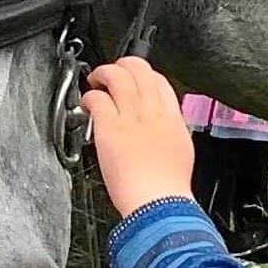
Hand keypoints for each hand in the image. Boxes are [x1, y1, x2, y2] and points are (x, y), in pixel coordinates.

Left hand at [82, 59, 198, 215]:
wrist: (159, 202)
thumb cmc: (167, 187)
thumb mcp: (180, 150)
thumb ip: (169, 132)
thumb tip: (161, 129)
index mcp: (172, 117)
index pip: (159, 80)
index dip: (143, 75)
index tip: (134, 81)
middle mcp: (152, 111)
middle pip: (139, 69)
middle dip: (122, 65)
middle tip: (111, 74)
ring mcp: (131, 117)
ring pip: (117, 75)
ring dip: (102, 73)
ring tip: (95, 81)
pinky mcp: (110, 127)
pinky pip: (97, 99)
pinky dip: (89, 97)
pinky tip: (86, 104)